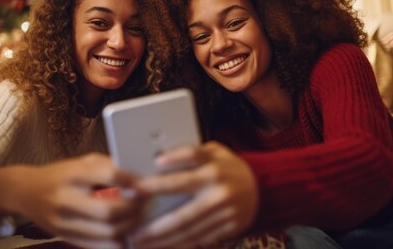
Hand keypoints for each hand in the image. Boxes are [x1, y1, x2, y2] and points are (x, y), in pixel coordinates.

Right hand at [12, 153, 144, 247]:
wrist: (24, 192)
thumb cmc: (60, 174)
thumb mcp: (81, 162)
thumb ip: (107, 166)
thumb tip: (137, 176)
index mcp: (71, 174)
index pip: (107, 175)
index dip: (131, 180)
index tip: (146, 183)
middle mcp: (65, 199)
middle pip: (108, 210)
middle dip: (133, 209)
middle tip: (146, 205)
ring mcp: (62, 222)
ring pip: (105, 232)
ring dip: (129, 228)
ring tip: (140, 219)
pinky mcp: (64, 236)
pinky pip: (97, 245)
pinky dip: (116, 242)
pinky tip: (126, 234)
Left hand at [132, 141, 257, 247]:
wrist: (261, 187)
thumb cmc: (226, 166)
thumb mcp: (214, 152)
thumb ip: (191, 155)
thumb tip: (157, 161)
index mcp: (215, 166)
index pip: (190, 161)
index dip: (171, 166)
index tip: (144, 177)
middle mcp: (221, 190)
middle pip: (183, 211)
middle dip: (155, 221)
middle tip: (132, 226)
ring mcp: (226, 212)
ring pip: (189, 230)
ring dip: (162, 239)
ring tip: (140, 241)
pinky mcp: (229, 227)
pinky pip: (199, 238)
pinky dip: (178, 244)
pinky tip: (161, 245)